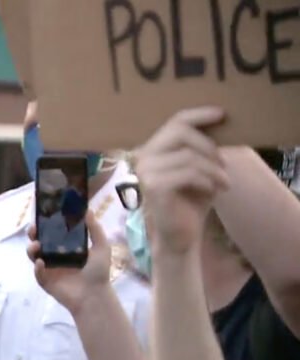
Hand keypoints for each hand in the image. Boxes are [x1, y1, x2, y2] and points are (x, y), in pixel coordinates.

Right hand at [28, 211, 111, 315]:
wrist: (95, 294)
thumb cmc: (98, 271)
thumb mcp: (101, 246)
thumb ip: (94, 229)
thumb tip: (88, 210)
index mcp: (66, 247)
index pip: (52, 233)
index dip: (46, 225)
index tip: (43, 217)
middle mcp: (56, 257)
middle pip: (39, 242)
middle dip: (34, 235)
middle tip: (34, 230)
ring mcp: (49, 269)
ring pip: (34, 256)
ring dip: (31, 249)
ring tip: (36, 246)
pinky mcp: (45, 281)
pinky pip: (38, 273)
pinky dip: (37, 267)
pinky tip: (40, 262)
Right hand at [132, 107, 229, 255]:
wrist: (180, 236)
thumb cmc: (190, 202)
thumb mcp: (199, 169)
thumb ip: (202, 148)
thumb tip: (221, 123)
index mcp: (153, 150)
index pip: (176, 122)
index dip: (199, 114)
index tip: (222, 114)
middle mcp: (144, 157)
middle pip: (181, 132)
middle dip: (209, 146)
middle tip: (224, 163)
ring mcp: (146, 172)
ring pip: (189, 156)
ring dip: (214, 169)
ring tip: (224, 182)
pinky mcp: (154, 187)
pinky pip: (188, 173)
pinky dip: (207, 180)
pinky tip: (214, 191)